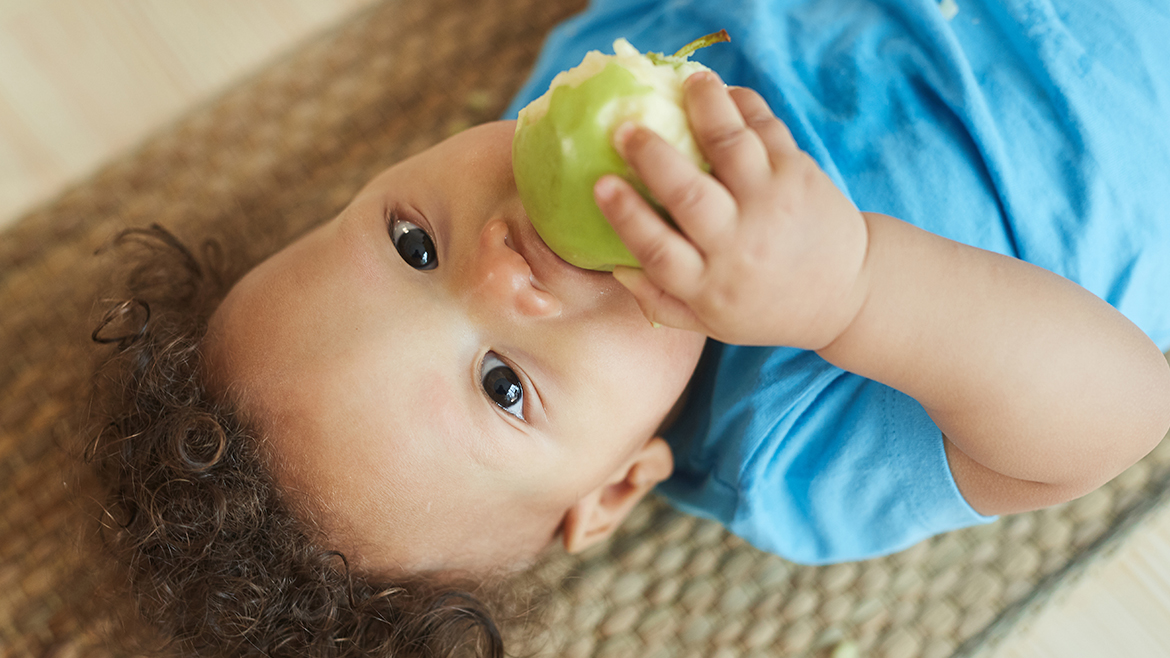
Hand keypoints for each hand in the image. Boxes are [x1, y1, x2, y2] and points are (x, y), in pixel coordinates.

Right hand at [594, 71, 869, 348]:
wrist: (845, 293)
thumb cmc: (763, 306)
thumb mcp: (711, 323)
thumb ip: (661, 302)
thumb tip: (615, 267)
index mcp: (710, 286)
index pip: (660, 252)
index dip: (627, 216)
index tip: (602, 184)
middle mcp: (739, 246)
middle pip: (691, 196)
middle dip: (654, 158)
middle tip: (627, 129)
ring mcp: (771, 206)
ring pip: (733, 148)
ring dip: (706, 110)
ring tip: (687, 84)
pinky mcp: (797, 175)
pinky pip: (767, 130)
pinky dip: (744, 105)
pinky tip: (723, 93)